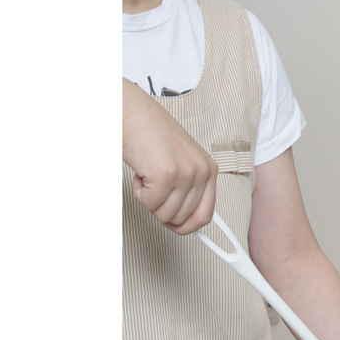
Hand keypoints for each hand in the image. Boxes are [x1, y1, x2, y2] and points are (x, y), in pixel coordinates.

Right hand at [122, 79, 217, 234]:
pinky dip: (140, 193)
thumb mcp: (181, 163)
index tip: (177, 228)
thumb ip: (188, 190)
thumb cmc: (150, 135)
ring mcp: (186, 174)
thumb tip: (185, 223)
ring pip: (166, 214)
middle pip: (183, 218)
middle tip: (153, 187)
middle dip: (162, 209)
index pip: (205, 215)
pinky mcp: (166, 175)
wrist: (130, 111)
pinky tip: (141, 171)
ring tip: (148, 174)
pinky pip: (151, 204)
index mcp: (208, 170)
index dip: (188, 227)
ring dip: (150, 200)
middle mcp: (201, 172)